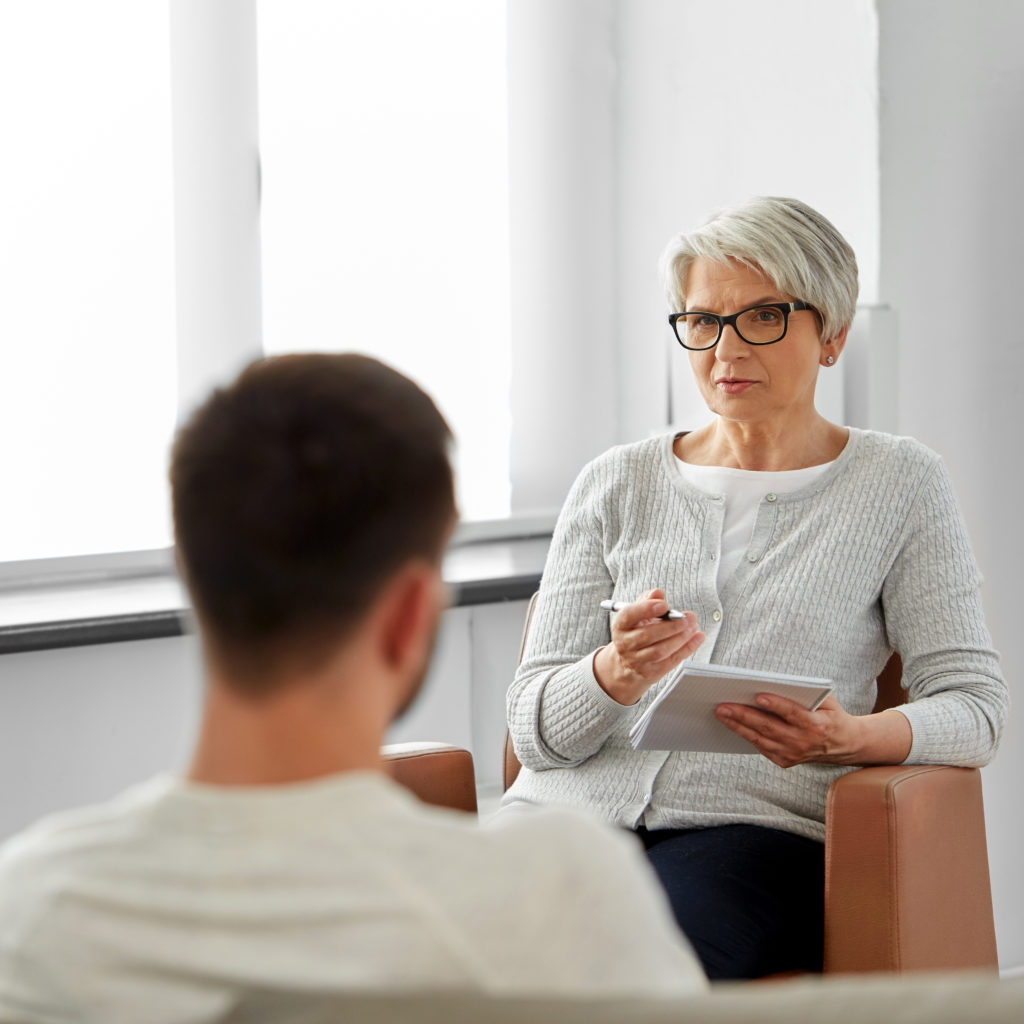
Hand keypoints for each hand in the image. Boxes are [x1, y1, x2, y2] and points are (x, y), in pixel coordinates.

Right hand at [594, 589, 704, 705]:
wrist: (627, 663)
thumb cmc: (636, 632)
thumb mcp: (637, 614)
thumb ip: (647, 601)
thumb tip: (657, 593)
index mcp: (620, 625)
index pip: (629, 616)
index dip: (646, 609)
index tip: (664, 605)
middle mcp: (625, 644)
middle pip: (647, 635)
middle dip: (670, 626)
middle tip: (686, 618)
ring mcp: (637, 660)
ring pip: (660, 650)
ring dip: (680, 638)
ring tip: (692, 627)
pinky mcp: (651, 672)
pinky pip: (671, 661)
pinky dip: (687, 648)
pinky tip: (697, 638)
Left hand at [714, 693, 912, 767]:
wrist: (845, 744)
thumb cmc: (831, 715)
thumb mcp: (827, 700)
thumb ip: (804, 693)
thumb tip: (772, 684)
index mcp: (817, 724)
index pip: (792, 713)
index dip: (775, 705)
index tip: (757, 696)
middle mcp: (804, 742)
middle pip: (769, 728)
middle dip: (743, 716)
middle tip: (722, 705)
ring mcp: (793, 754)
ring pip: (760, 740)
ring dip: (738, 726)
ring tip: (721, 714)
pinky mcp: (785, 761)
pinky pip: (761, 747)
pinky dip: (746, 735)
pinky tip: (732, 724)